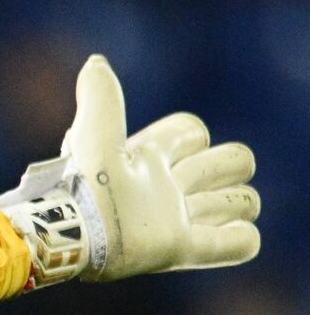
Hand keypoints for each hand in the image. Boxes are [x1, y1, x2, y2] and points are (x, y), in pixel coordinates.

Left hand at [65, 55, 259, 280]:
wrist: (72, 235)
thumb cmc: (83, 184)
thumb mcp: (93, 136)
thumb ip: (101, 99)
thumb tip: (96, 62)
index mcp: (147, 158)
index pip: (192, 131)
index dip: (190, 135)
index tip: (167, 151)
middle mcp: (166, 188)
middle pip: (227, 163)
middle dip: (223, 166)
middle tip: (189, 183)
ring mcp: (178, 220)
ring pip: (238, 201)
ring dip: (235, 203)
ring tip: (201, 213)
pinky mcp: (183, 251)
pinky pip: (237, 244)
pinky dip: (242, 238)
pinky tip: (229, 233)